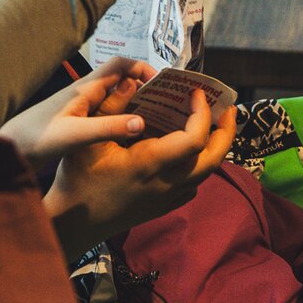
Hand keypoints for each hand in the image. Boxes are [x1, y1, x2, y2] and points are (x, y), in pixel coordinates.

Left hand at [0, 57, 155, 166]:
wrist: (8, 149)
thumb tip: (142, 122)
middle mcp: (84, 92)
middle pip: (121, 79)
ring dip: (135, 103)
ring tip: (156, 120)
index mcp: (85, 89)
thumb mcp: (75, 136)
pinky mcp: (76, 120)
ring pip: (115, 97)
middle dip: (145, 87)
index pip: (120, 64)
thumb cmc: (36, 139)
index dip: (142, 68)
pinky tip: (131, 135)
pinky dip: (122, 117)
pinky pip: (107, 112)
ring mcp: (80, 106)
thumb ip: (107, 128)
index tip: (162, 85)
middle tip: (167, 106)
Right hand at [44, 88, 236, 259]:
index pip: (195, 140)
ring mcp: (168, 198)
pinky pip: (194, 184)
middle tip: (226, 107)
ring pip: (207, 172)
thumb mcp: (87, 138)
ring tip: (212, 123)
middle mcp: (167, 183)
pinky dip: (200, 163)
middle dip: (226, 131)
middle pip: (214, 158)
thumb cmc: (78, 178)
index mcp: (150, 163)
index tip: (197, 93)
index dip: (203, 114)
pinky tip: (187, 150)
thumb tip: (134, 80)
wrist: (76, 222)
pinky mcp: (165, 206)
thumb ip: (111, 107)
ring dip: (216, 146)